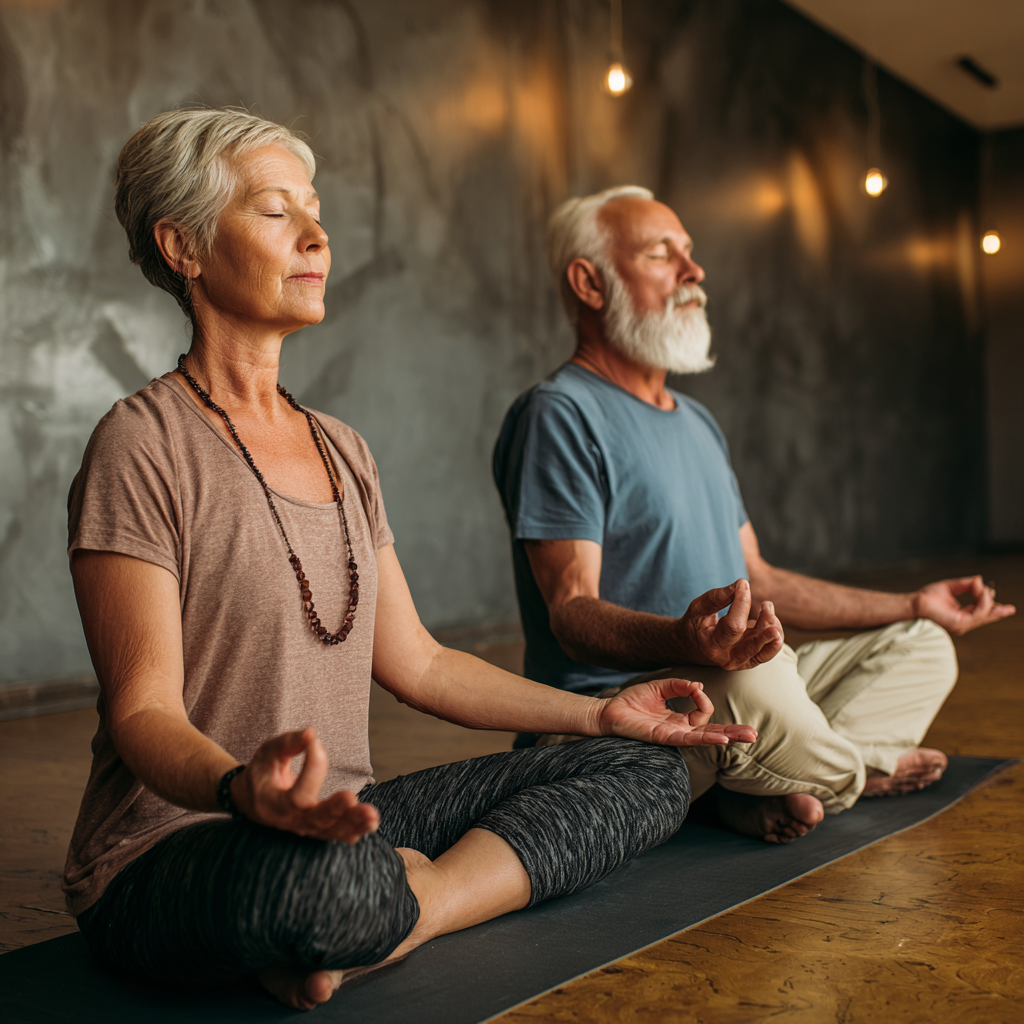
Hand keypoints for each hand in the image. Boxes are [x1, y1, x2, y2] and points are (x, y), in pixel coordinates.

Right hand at [231, 727, 379, 843]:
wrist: (252, 798)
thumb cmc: (262, 771)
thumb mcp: (268, 752)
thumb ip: (289, 743)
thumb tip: (312, 734)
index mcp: (273, 803)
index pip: (297, 795)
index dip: (311, 769)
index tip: (315, 743)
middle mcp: (288, 820)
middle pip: (315, 820)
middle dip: (335, 810)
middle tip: (352, 798)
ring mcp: (303, 827)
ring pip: (329, 830)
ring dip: (353, 824)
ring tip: (373, 817)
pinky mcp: (315, 828)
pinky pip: (334, 833)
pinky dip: (352, 830)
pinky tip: (369, 825)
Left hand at [597, 677, 757, 746]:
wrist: (609, 711)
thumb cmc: (632, 701)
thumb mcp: (660, 687)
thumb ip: (680, 686)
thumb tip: (699, 685)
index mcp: (679, 718)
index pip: (704, 712)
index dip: (704, 699)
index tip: (696, 689)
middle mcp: (679, 730)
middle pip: (713, 732)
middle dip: (734, 733)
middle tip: (754, 735)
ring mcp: (673, 735)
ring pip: (705, 738)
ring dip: (726, 737)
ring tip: (747, 738)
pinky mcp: (664, 737)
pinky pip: (689, 738)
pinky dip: (706, 737)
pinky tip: (721, 739)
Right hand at [676, 579, 783, 669]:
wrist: (691, 646)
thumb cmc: (695, 624)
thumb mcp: (699, 608)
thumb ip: (718, 597)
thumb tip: (741, 584)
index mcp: (712, 645)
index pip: (734, 626)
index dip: (742, 603)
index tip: (743, 585)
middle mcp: (727, 658)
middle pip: (753, 644)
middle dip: (766, 624)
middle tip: (767, 605)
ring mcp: (740, 662)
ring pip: (766, 649)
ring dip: (773, 627)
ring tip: (767, 608)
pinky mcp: (750, 660)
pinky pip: (769, 652)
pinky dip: (775, 637)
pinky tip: (770, 620)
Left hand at [911, 576, 1015, 635]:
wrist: (914, 602)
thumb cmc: (928, 596)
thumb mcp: (951, 587)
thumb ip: (966, 584)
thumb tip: (980, 580)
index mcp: (961, 615)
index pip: (980, 613)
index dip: (991, 606)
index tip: (996, 597)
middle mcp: (963, 622)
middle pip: (986, 617)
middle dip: (998, 612)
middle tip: (1010, 609)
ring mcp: (962, 625)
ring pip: (984, 614)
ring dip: (987, 600)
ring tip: (985, 589)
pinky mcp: (960, 623)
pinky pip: (979, 614)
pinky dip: (983, 603)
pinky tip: (983, 593)